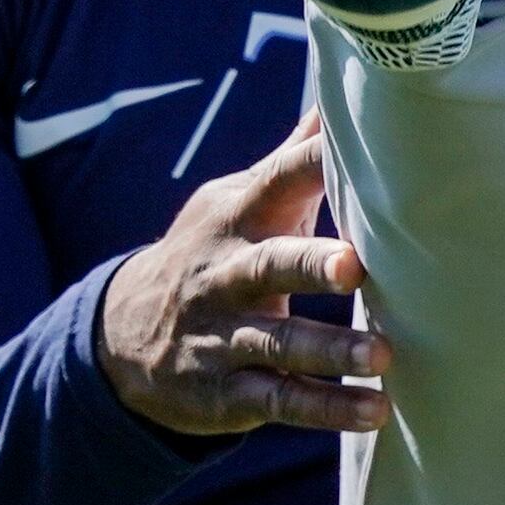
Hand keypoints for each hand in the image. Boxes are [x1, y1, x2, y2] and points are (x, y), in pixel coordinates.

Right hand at [95, 117, 388, 438]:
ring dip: (330, 350)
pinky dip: (326, 408)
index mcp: (237, 217)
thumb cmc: (214, 253)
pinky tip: (373, 410)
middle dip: (310, 264)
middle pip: (270, 265)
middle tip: (354, 267)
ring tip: (382, 357)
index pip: (278, 180)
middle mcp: (226, 274)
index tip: (361, 145)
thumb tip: (339, 93)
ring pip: (277, 342)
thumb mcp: (237, 200)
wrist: (122, 336)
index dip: (315, 162)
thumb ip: (292, 157)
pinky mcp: (225, 391)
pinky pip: (279, 400)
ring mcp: (222, 335)